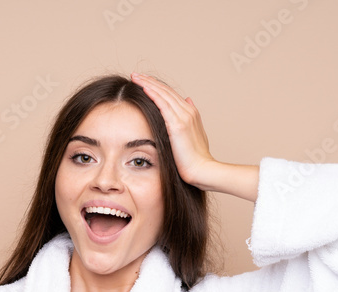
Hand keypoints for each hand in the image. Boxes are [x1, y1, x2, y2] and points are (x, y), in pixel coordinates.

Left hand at [131, 72, 217, 188]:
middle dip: (150, 81)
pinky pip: (163, 104)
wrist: (202, 170)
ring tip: (135, 77)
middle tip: (136, 74)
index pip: (171, 95)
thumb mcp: (194, 135)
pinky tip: (144, 87)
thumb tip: (187, 100)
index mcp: (190, 113)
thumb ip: (189, 118)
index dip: (157, 86)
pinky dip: (153, 94)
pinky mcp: (177, 125)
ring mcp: (183, 116)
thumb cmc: (195, 160)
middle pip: (166, 91)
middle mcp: (188, 111)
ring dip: (148, 83)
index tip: (144, 81)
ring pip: (163, 94)